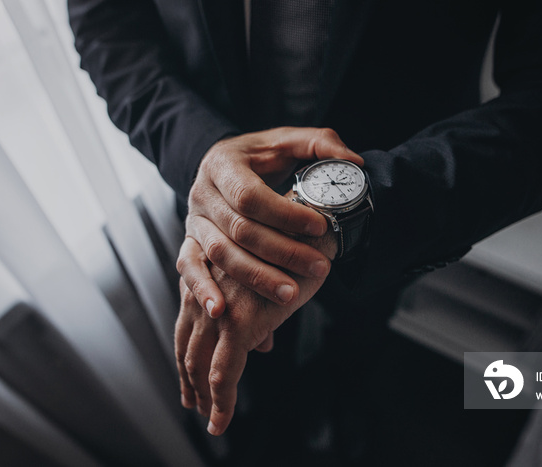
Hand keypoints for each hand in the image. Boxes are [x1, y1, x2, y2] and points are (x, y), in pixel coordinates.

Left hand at [175, 232, 335, 435]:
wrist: (310, 232)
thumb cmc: (293, 251)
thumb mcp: (267, 283)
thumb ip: (256, 314)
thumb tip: (262, 347)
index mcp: (207, 280)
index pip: (188, 326)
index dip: (186, 355)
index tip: (190, 378)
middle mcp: (205, 294)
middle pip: (186, 347)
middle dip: (188, 379)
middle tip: (192, 404)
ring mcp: (219, 309)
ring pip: (199, 365)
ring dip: (201, 396)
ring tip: (208, 418)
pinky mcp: (239, 324)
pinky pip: (224, 374)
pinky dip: (221, 402)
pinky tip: (220, 421)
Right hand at [182, 127, 360, 317]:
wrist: (223, 163)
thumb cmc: (260, 155)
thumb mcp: (288, 140)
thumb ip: (320, 143)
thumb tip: (352, 161)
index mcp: (223, 164)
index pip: (250, 195)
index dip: (285, 214)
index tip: (319, 226)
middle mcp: (203, 193)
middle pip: (240, 230)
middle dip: (282, 252)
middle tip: (319, 267)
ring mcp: (194, 220)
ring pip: (220, 254)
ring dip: (256, 277)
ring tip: (290, 294)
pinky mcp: (190, 241)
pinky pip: (189, 268)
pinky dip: (202, 290)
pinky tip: (220, 311)